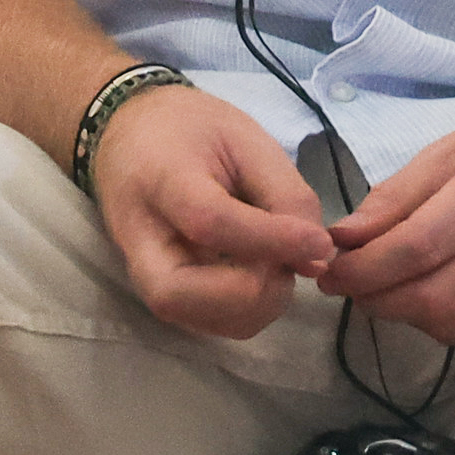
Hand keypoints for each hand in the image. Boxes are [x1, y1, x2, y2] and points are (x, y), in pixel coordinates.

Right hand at [89, 80, 339, 340]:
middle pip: (188, 296)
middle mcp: (140, 243)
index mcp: (159, 181)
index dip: (271, 239)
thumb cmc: (192, 130)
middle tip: (294, 252)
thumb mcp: (246, 139)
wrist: (133, 137)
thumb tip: (317, 256)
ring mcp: (145, 278)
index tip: (321, 243)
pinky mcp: (164, 297)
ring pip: (203, 322)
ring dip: (260, 302)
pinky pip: (212, 324)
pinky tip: (265, 270)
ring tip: (281, 258)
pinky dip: (251, 308)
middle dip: (257, 288)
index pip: (210, 223)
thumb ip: (284, 194)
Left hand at [321, 93, 454, 344]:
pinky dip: (443, 321)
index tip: (327, 268)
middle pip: (433, 297)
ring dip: (405, 315)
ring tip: (385, 287)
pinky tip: (428, 296)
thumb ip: (401, 194)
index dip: (362, 268)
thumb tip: (343, 239)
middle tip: (347, 283)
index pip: (417, 247)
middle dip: (376, 299)